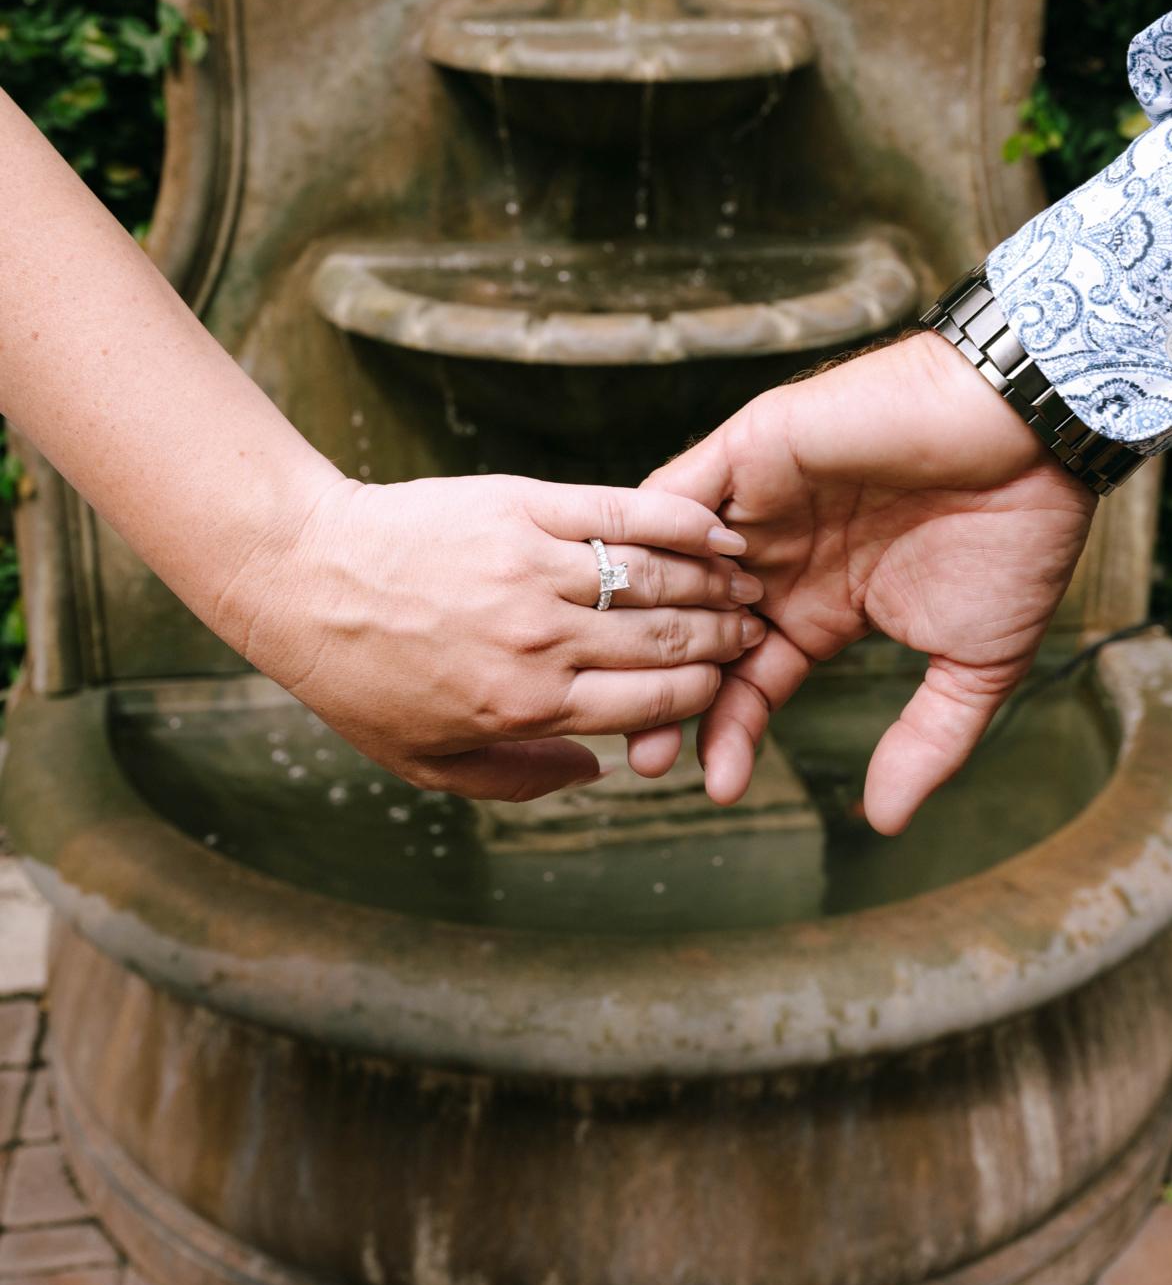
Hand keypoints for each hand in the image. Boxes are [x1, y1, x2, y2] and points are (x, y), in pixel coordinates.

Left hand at [215, 472, 763, 800]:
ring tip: (745, 579)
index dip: (707, 694)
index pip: (654, 705)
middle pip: (669, 640)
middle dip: (726, 638)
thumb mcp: (427, 762)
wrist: (305, 576)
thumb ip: (519, 778)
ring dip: (715, 580)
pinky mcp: (522, 507)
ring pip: (655, 577)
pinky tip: (712, 525)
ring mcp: (532, 569)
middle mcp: (539, 641)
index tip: (730, 682)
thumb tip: (600, 770)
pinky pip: (619, 512)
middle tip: (754, 628)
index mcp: (525, 706)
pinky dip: (677, 521)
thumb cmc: (360, 677)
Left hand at [633, 332, 1095, 831]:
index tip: (716, 788)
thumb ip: (927, 739)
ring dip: (651, 628)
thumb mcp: (975, 661)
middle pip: (694, 638)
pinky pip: (678, 493)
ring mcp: (758, 505)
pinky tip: (655, 598)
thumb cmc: (1015, 536)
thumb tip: (883, 822)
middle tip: (649, 758)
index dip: (727, 732)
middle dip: (669, 698)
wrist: (1031, 435)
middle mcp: (777, 559)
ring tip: (640, 690)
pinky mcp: (751, 448)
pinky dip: (657, 538)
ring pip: (671, 573)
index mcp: (819, 607)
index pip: (749, 681)